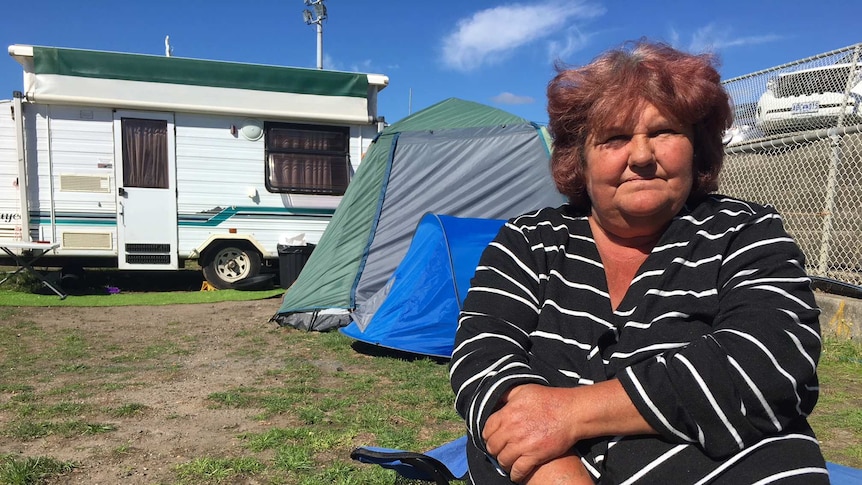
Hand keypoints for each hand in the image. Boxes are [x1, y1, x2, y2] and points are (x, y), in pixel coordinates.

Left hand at [482, 380, 653, 482]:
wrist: (571, 412)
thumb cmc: (549, 399)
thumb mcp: (524, 390)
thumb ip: (506, 395)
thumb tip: (496, 400)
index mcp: (507, 413)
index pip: (487, 429)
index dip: (488, 435)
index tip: (492, 438)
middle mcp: (512, 429)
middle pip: (492, 446)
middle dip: (494, 450)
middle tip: (499, 451)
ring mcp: (522, 444)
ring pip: (503, 460)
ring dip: (504, 463)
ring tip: (507, 462)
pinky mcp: (535, 456)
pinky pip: (518, 470)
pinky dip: (515, 475)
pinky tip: (516, 474)